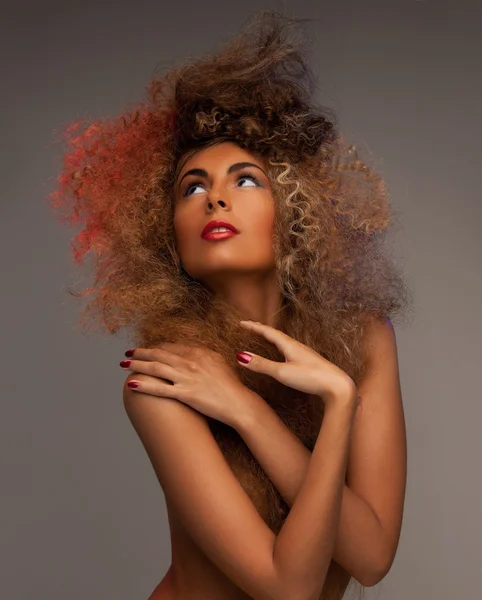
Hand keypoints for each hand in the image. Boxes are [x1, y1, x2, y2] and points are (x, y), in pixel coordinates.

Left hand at [120, 342, 254, 426]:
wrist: (239, 403)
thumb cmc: (231, 385)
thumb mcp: (219, 362)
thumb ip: (204, 355)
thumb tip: (193, 352)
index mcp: (199, 352)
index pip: (171, 346)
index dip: (156, 347)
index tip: (146, 349)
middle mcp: (191, 362)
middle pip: (159, 354)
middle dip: (141, 353)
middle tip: (128, 353)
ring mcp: (187, 378)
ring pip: (155, 368)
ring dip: (137, 365)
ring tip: (123, 364)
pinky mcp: (186, 394)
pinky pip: (159, 389)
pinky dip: (143, 385)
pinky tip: (131, 383)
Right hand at [235, 320, 355, 406]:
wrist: (338, 387)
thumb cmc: (311, 378)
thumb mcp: (282, 372)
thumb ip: (261, 365)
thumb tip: (241, 356)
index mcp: (290, 345)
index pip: (268, 332)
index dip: (254, 327)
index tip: (241, 323)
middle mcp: (298, 346)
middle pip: (276, 334)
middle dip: (262, 330)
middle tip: (251, 326)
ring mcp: (305, 354)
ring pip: (285, 342)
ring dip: (272, 338)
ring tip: (265, 337)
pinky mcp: (310, 362)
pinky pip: (291, 349)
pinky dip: (281, 347)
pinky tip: (285, 354)